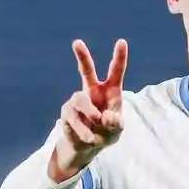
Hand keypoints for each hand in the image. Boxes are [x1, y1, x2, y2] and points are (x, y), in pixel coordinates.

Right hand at [50, 39, 127, 181]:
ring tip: (98, 124)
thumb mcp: (116, 130)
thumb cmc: (106, 133)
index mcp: (110, 91)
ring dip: (90, 114)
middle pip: (86, 70)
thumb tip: (105, 116)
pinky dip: (84, 130)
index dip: (119, 57)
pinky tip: (90, 138)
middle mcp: (92, 90)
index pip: (115, 71)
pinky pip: (73, 118)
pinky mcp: (66, 111)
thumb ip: (115, 123)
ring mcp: (77, 99)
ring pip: (80, 100)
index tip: (121, 42)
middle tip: (77, 42)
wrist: (88, 146)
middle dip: (82, 56)